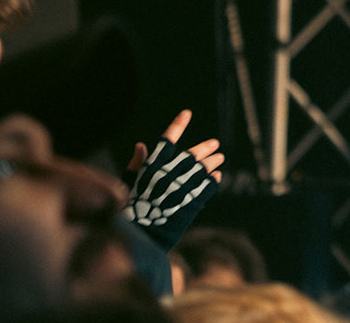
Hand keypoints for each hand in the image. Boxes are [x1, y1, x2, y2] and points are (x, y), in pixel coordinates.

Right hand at [123, 109, 223, 249]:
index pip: (166, 140)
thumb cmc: (131, 209)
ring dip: (212, 162)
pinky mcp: (193, 200)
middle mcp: (170, 173)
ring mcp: (183, 186)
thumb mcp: (130, 184)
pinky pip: (207, 186)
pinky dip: (213, 180)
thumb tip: (141, 145)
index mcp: (152, 167)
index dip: (176, 125)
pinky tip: (217, 176)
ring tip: (220, 157)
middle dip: (204, 147)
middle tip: (215, 143)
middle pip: (191, 154)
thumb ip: (137, 165)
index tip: (186, 113)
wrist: (142, 236)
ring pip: (203, 169)